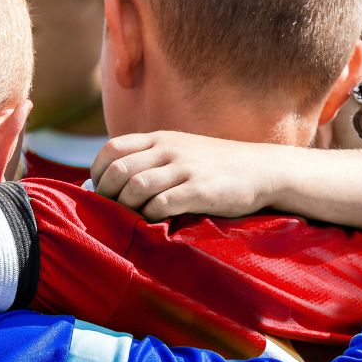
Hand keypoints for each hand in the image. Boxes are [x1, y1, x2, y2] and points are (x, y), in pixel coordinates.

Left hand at [92, 132, 277, 221]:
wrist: (263, 169)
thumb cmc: (216, 166)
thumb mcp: (180, 151)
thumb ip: (150, 160)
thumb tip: (111, 183)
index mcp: (160, 139)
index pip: (112, 149)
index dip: (98, 173)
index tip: (102, 192)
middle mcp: (169, 149)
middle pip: (119, 171)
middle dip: (108, 196)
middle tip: (111, 213)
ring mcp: (185, 168)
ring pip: (136, 187)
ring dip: (127, 208)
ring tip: (132, 220)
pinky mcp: (201, 190)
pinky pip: (162, 204)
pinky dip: (151, 217)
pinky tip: (156, 223)